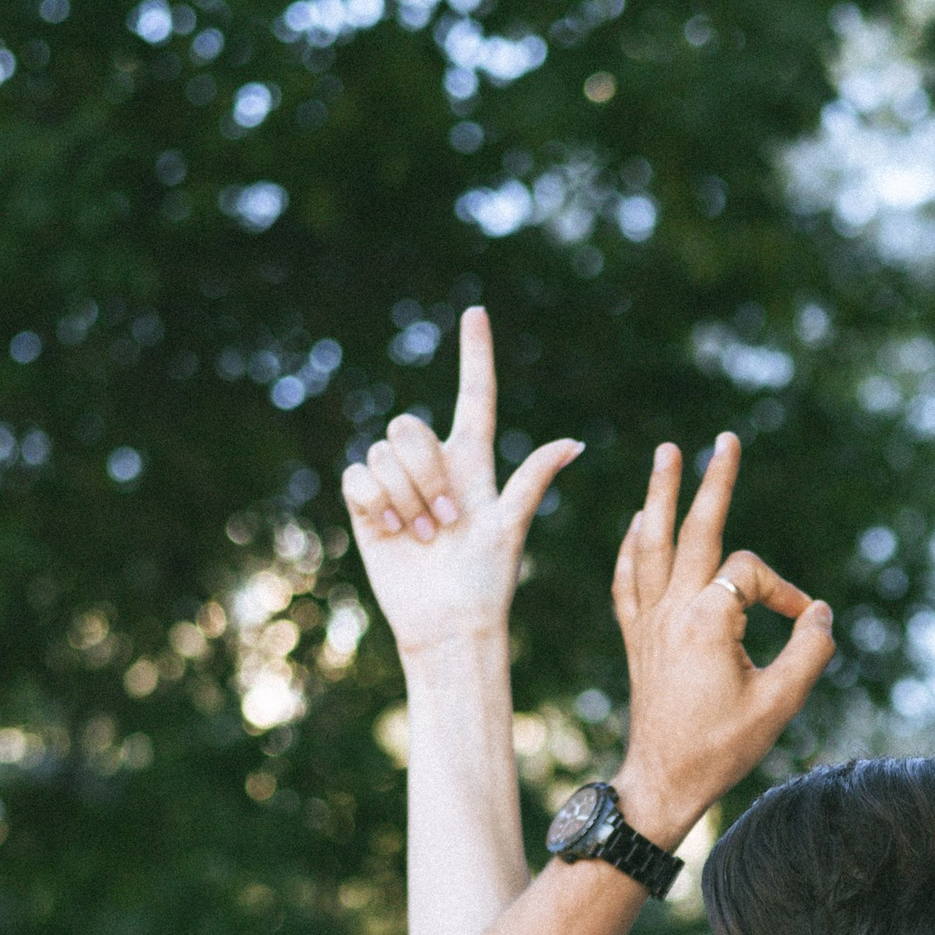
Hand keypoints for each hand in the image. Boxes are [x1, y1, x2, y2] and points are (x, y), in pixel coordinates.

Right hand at [341, 306, 581, 661]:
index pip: (474, 396)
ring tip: (424, 537)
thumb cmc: (487, 582)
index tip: (476, 313)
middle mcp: (435, 466)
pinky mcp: (367, 503)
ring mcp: (399, 484)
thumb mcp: (512, 528)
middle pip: (411, 427)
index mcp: (474, 462)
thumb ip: (533, 479)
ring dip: (405, 496)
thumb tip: (575, 442)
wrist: (448, 622)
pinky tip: (393, 531)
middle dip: (425, 472)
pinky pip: (358, 474)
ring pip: (384, 452)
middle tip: (446, 522)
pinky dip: (376, 501)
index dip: (475, 355)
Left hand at [609, 434, 834, 846]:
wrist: (662, 781)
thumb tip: (820, 614)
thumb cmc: (721, 747)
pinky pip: (628, 579)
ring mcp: (647, 622)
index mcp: (705, 620)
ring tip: (667, 453)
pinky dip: (632, 547)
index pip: (750, 573)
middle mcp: (670, 610)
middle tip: (724, 438)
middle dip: (713, 481)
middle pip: (695, 530)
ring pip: (651, 543)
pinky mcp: (636, 638)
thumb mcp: (780, 703)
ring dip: (661, 495)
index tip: (803, 622)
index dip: (783, 590)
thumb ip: (809, 652)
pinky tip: (638, 524)